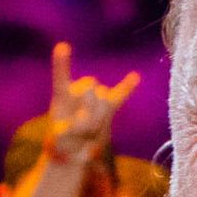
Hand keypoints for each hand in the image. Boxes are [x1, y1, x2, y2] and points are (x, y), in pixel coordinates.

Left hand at [42, 40, 138, 159]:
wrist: (76, 149)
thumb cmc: (63, 144)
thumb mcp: (61, 141)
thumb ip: (73, 129)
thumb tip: (86, 118)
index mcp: (62, 98)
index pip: (61, 78)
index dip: (62, 63)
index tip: (62, 47)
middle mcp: (78, 92)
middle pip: (88, 90)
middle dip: (87, 109)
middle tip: (80, 130)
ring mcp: (94, 98)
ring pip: (103, 98)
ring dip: (99, 116)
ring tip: (89, 132)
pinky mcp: (109, 106)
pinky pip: (120, 95)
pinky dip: (127, 87)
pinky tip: (135, 77)